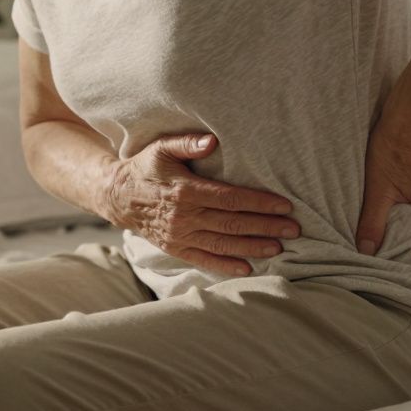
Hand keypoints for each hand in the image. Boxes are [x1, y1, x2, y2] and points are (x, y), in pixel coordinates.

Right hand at [104, 133, 300, 276]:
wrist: (117, 196)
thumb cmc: (144, 168)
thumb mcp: (161, 148)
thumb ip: (187, 143)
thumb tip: (211, 142)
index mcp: (186, 191)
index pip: (231, 199)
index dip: (260, 203)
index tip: (284, 205)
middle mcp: (185, 217)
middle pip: (233, 224)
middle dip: (266, 226)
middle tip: (294, 229)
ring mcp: (180, 236)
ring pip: (223, 244)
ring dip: (253, 247)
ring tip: (278, 247)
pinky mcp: (175, 248)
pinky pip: (204, 260)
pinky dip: (226, 266)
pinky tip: (248, 268)